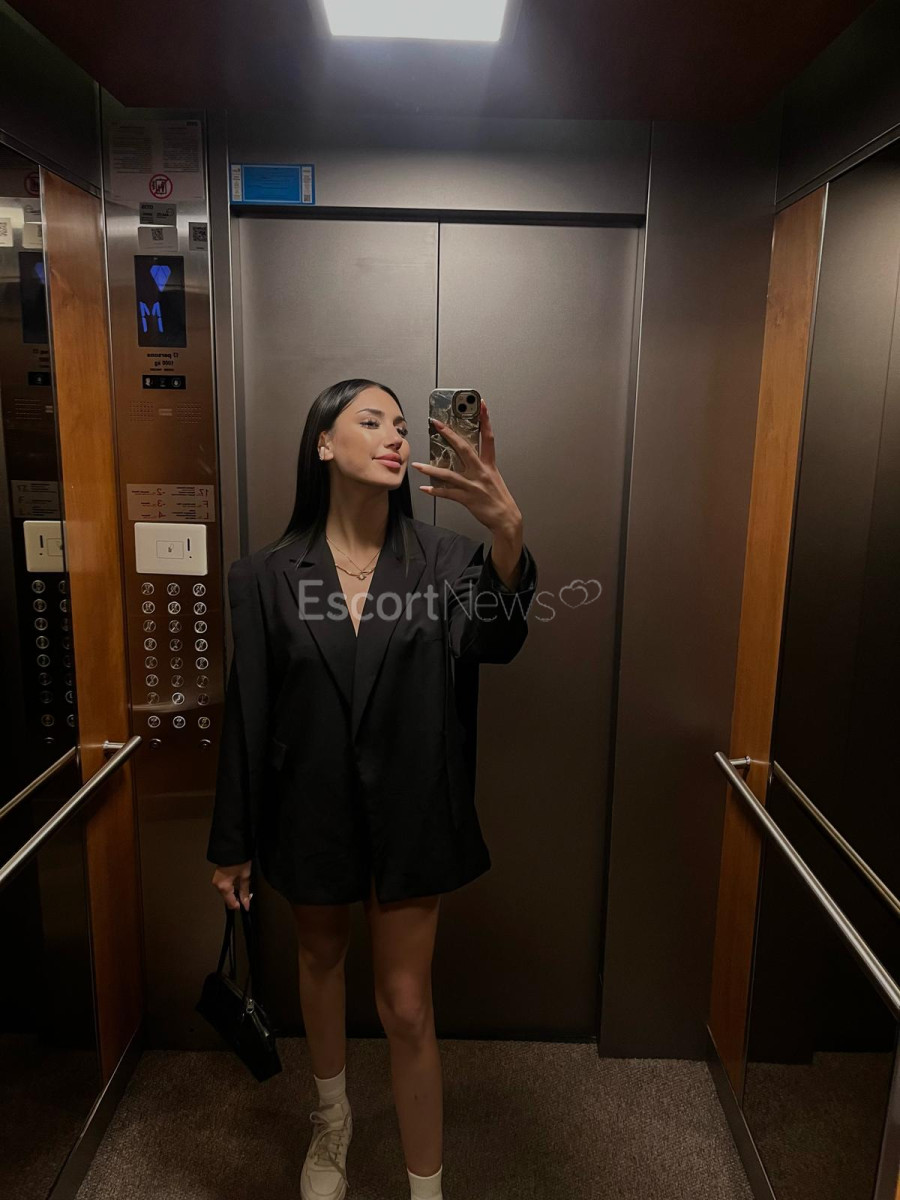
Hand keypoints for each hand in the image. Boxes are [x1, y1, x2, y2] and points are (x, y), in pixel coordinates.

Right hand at [212, 861, 252, 910]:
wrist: (232, 847)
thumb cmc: (240, 861)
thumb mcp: (245, 876)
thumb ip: (245, 892)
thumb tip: (246, 905)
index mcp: (223, 887)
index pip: (231, 903)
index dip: (240, 905)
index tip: (248, 904)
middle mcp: (217, 886)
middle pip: (227, 899)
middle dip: (237, 899)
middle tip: (248, 894)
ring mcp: (216, 881)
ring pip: (226, 893)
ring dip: (235, 893)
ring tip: (244, 887)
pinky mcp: (217, 877)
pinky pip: (224, 887)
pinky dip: (232, 888)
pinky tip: (238, 883)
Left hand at [411, 398, 522, 537]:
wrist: (506, 518)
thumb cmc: (499, 497)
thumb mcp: (493, 477)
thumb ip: (481, 465)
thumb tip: (467, 456)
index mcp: (489, 464)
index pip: (488, 437)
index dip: (485, 420)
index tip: (481, 405)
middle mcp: (481, 472)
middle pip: (464, 448)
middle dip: (449, 435)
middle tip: (436, 424)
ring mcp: (473, 485)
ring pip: (449, 474)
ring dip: (431, 469)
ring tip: (417, 465)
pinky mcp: (467, 498)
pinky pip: (447, 493)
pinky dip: (435, 491)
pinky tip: (425, 488)